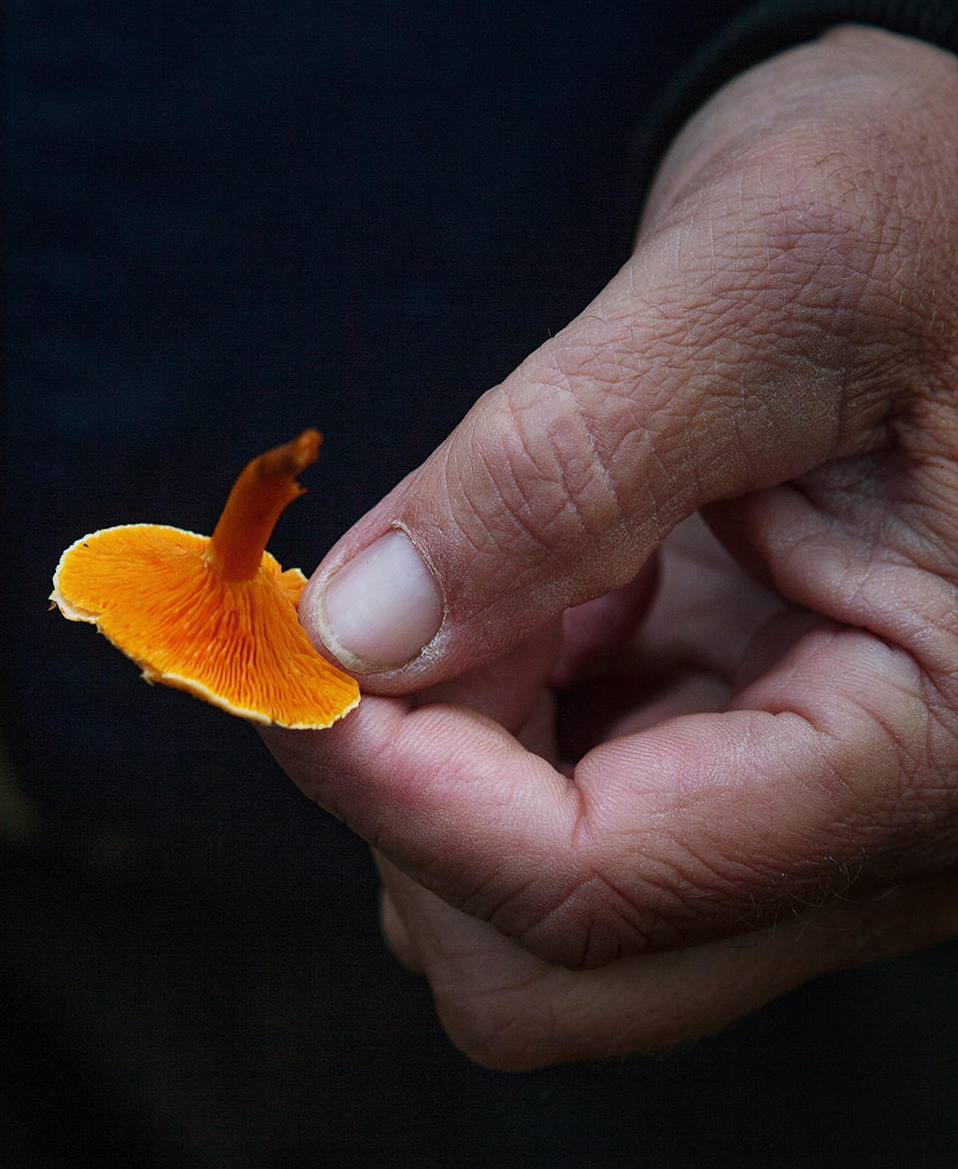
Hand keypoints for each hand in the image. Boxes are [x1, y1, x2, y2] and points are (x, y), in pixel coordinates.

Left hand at [263, 24, 957, 1069]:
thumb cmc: (939, 200)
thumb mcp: (765, 278)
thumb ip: (559, 467)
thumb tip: (355, 636)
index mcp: (946, 747)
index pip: (598, 880)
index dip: (392, 785)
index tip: (278, 648)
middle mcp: (901, 842)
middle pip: (552, 968)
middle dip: (419, 796)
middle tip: (418, 588)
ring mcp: (822, 830)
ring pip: (530, 915)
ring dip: (455, 747)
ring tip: (544, 553)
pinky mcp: (754, 777)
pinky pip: (552, 820)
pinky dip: (492, 715)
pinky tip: (567, 577)